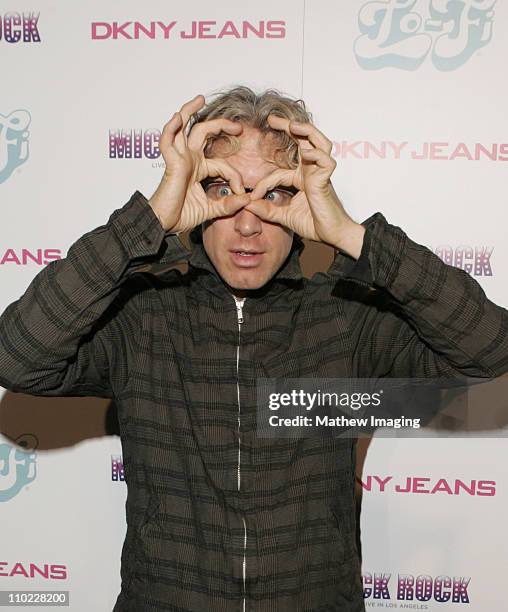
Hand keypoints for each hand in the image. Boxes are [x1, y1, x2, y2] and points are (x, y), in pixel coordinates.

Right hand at [149, 95, 249, 232]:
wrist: (164, 224)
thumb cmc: (182, 215)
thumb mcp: (211, 210)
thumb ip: (228, 205)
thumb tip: (248, 199)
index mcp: (198, 169)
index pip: (222, 164)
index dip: (235, 176)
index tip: (242, 193)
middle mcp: (188, 160)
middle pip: (203, 133)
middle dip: (221, 126)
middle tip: (238, 127)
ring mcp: (179, 159)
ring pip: (183, 127)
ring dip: (189, 111)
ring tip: (200, 98)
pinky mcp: (170, 163)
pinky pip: (167, 141)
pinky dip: (171, 128)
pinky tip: (177, 117)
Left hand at [244, 116, 364, 257]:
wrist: (331, 235)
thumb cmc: (313, 224)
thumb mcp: (284, 216)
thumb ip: (267, 210)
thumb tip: (247, 205)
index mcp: (302, 178)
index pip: (278, 172)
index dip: (263, 183)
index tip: (251, 196)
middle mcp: (311, 171)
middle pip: (303, 140)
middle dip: (289, 127)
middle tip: (272, 119)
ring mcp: (321, 173)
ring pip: (320, 142)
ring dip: (307, 132)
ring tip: (293, 125)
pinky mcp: (327, 180)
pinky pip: (325, 161)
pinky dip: (317, 154)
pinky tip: (307, 153)